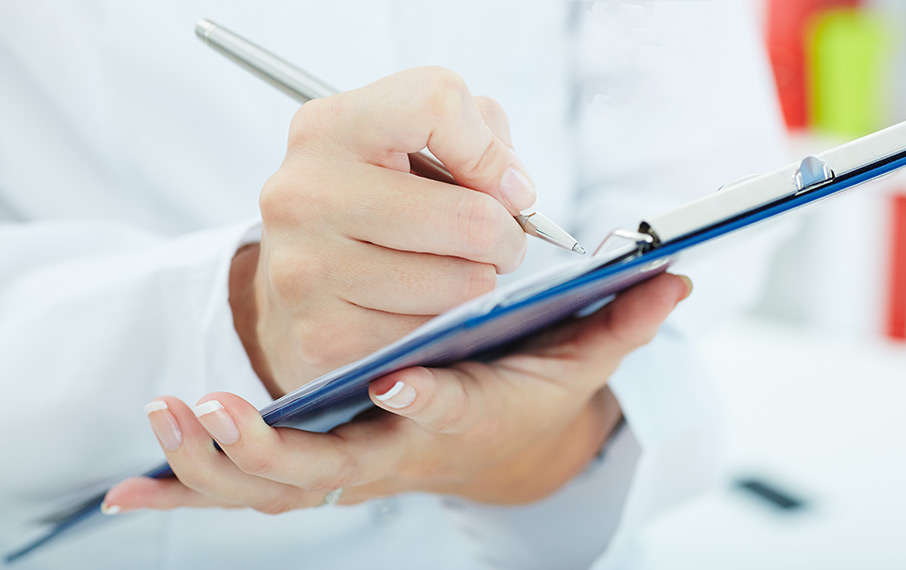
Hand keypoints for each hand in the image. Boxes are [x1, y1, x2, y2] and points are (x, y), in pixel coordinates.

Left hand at [104, 273, 690, 511]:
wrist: (487, 442)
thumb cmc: (520, 393)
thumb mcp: (573, 361)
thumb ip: (619, 321)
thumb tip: (677, 276)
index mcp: (459, 417)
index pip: (448, 411)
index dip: (428, 399)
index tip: (401, 378)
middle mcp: (395, 450)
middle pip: (336, 468)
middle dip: (278, 450)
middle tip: (230, 413)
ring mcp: (347, 464)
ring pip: (276, 486)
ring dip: (215, 463)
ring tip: (173, 414)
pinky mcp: (312, 466)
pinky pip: (243, 493)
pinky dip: (188, 491)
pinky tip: (132, 491)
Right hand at [230, 67, 536, 396]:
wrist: (296, 285)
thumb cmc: (373, 206)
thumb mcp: (408, 147)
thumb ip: (476, 137)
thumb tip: (516, 192)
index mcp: (329, 128)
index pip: (436, 102)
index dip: (489, 149)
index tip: (505, 186)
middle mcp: (305, 192)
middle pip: (468, 216)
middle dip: (507, 237)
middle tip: (501, 246)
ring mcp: (306, 268)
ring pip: (461, 282)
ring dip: (480, 284)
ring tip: (458, 273)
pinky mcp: (323, 335)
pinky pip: (432, 331)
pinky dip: (444, 325)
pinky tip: (422, 309)